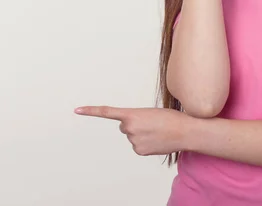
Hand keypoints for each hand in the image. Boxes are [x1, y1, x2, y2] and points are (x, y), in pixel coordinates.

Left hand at [74, 105, 192, 155]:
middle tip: (151, 122)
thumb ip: (136, 119)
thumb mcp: (150, 112)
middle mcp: (129, 128)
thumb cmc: (170, 118)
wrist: (184, 131)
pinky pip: (138, 145)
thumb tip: (129, 131)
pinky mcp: (139, 151)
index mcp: (132, 114)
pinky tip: (156, 140)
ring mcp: (133, 141)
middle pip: (125, 125)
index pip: (106, 112)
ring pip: (132, 136)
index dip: (91, 111)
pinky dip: (146, 143)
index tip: (77, 110)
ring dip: (142, 133)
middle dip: (134, 124)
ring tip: (157, 131)